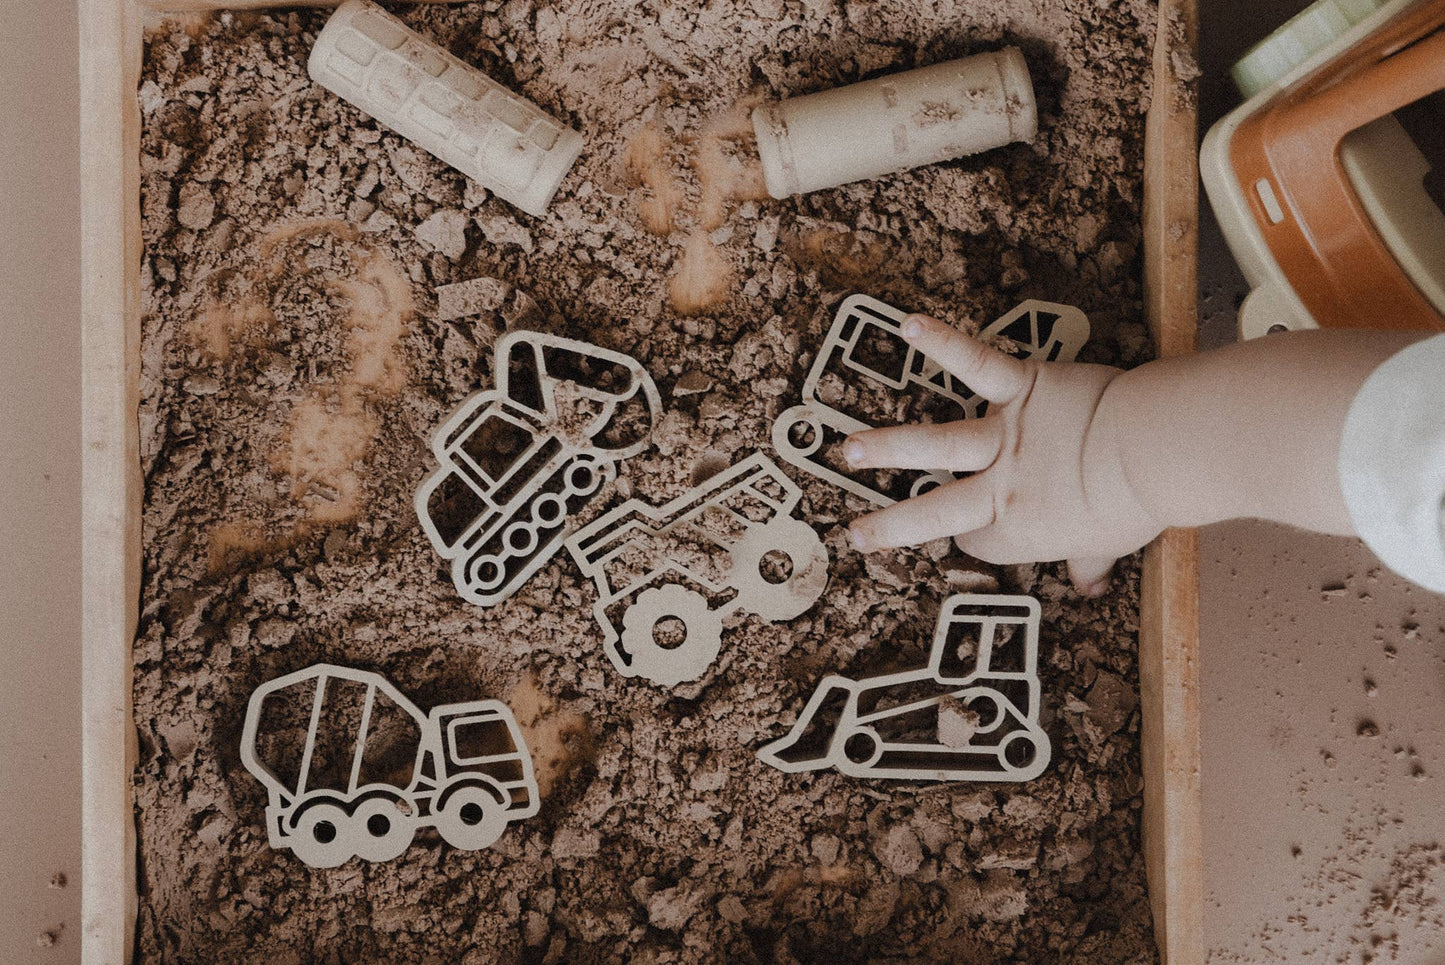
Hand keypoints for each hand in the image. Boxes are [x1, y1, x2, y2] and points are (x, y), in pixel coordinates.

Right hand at [843, 313, 1164, 595]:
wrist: (1153, 450)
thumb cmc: (1136, 501)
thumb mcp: (1110, 543)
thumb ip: (1089, 562)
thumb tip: (1092, 585)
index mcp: (1019, 530)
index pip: (978, 542)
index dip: (975, 540)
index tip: (973, 534)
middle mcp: (1001, 486)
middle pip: (935, 511)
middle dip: (890, 524)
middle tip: (854, 532)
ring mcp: (1006, 435)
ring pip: (936, 444)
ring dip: (889, 446)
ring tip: (851, 451)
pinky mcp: (1021, 388)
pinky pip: (975, 363)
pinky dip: (942, 342)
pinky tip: (908, 326)